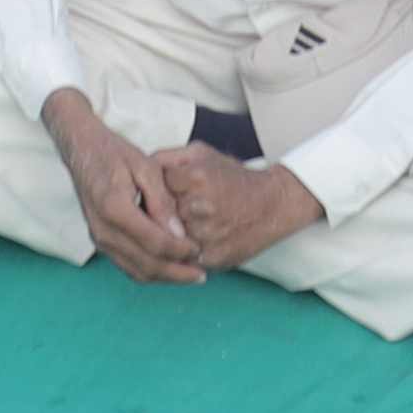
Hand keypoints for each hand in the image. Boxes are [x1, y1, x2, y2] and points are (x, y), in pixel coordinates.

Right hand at [49, 96, 208, 280]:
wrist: (81, 149)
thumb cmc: (115, 152)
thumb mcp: (146, 167)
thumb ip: (162, 202)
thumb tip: (180, 234)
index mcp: (115, 209)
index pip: (155, 242)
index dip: (181, 251)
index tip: (200, 250)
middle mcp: (103, 230)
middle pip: (146, 265)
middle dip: (176, 273)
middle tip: (201, 274)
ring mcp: (99, 239)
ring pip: (136, 271)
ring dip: (164, 277)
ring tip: (189, 274)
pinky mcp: (100, 241)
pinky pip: (127, 266)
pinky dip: (150, 272)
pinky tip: (168, 268)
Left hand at [146, 142, 324, 274]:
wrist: (273, 204)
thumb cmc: (233, 177)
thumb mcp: (201, 153)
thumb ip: (167, 157)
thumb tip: (138, 166)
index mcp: (196, 178)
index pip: (154, 187)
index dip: (155, 191)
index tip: (161, 191)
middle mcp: (201, 207)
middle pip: (159, 216)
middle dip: (161, 214)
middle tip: (171, 211)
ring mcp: (208, 236)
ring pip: (169, 240)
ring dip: (170, 236)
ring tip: (185, 225)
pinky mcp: (214, 258)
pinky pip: (184, 259)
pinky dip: (184, 253)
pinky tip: (193, 240)